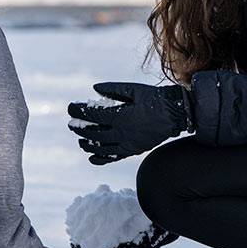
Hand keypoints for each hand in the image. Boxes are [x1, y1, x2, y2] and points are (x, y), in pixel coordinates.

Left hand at [68, 82, 194, 164]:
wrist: (175, 113)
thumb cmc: (154, 98)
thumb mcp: (133, 89)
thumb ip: (113, 89)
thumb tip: (94, 88)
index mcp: (121, 116)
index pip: (93, 115)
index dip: (79, 111)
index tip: (71, 107)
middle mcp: (122, 132)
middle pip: (94, 133)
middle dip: (80, 128)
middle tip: (71, 124)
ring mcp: (127, 144)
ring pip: (102, 148)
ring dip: (88, 144)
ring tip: (80, 141)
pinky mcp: (133, 150)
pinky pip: (114, 157)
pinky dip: (101, 159)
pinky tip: (92, 157)